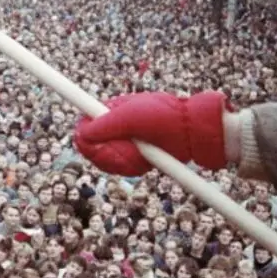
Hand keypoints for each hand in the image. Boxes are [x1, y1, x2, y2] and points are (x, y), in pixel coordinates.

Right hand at [73, 91, 227, 175]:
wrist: (194, 132)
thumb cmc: (164, 117)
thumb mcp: (131, 117)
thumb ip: (106, 124)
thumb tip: (82, 133)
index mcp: (112, 110)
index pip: (86, 124)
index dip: (85, 138)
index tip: (90, 146)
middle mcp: (117, 126)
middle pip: (95, 147)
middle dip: (108, 153)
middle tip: (126, 152)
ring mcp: (128, 141)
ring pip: (109, 159)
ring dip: (122, 161)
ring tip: (140, 155)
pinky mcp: (138, 155)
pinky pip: (124, 167)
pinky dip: (132, 167)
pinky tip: (145, 163)